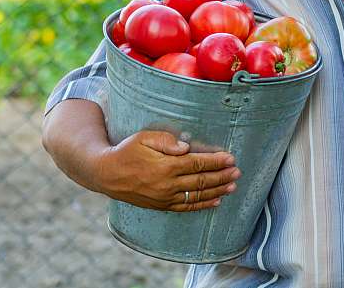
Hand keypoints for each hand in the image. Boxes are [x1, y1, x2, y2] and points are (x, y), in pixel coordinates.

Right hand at [97, 130, 240, 211]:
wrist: (105, 174)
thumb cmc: (127, 151)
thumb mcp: (144, 138)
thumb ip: (166, 141)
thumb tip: (186, 147)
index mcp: (165, 166)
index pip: (197, 163)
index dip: (216, 161)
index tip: (230, 158)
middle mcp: (167, 185)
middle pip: (201, 180)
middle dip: (222, 176)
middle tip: (237, 172)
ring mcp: (164, 198)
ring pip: (197, 195)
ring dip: (217, 191)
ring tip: (233, 186)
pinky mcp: (160, 205)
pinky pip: (186, 207)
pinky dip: (202, 205)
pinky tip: (216, 202)